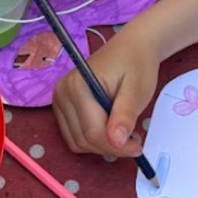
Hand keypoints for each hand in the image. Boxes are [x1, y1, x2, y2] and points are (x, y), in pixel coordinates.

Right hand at [51, 29, 158, 157]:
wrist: (131, 48)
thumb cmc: (136, 64)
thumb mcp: (137, 89)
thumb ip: (125, 115)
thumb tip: (116, 141)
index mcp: (77, 86)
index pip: (92, 131)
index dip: (116, 146)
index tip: (138, 149)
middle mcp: (62, 94)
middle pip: (83, 139)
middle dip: (109, 147)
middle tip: (135, 142)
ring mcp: (59, 101)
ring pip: (77, 141)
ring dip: (101, 145)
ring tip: (124, 134)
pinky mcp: (62, 107)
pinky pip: (74, 136)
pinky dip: (93, 140)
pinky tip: (111, 130)